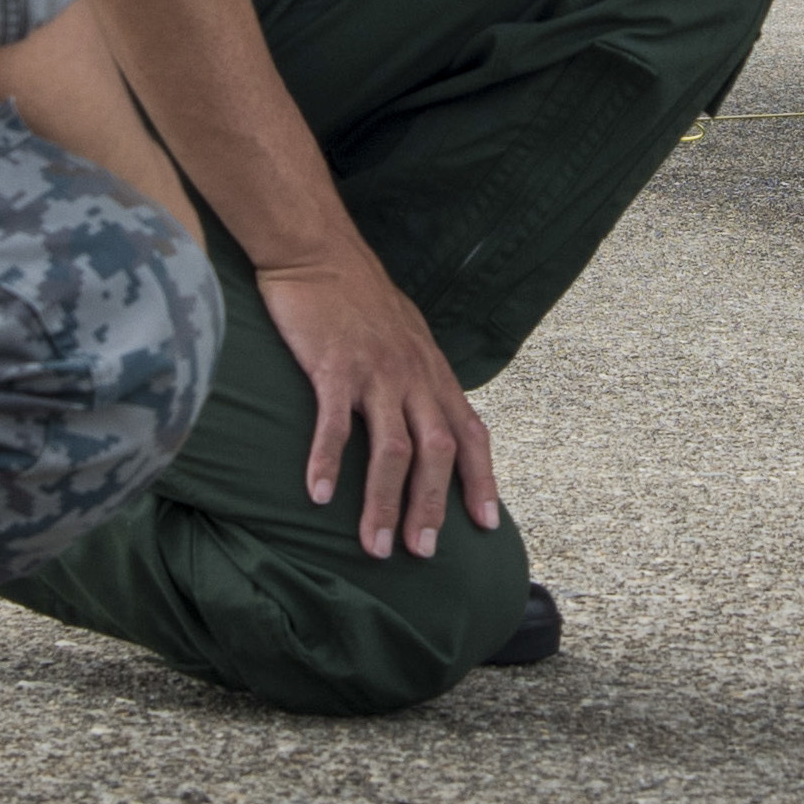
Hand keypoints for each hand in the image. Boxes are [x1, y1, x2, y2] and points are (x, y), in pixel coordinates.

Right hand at [256, 249, 501, 561]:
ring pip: (391, 449)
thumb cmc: (357, 296)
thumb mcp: (405, 336)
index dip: (481, 480)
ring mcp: (376, 372)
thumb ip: (417, 378)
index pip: (470, 433)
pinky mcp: (334, 366)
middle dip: (431, 507)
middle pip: (435, 452)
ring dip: (383, 502)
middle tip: (422, 553)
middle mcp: (413, 376)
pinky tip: (319, 497)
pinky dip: (329, 463)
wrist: (317, 250)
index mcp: (432, 372)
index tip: (486, 524)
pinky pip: (335, 424)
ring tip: (374, 546)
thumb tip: (426, 417)